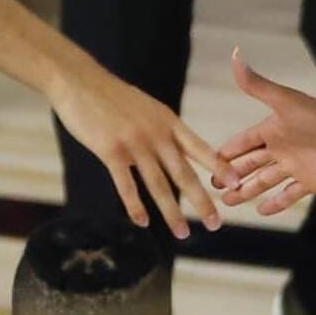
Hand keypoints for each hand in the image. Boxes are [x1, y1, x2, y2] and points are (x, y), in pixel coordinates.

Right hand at [49, 69, 240, 235]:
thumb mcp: (147, 108)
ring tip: (182, 234)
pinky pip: (126, 185)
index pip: (200, 148)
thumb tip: (176, 149)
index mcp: (168, 121)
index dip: (220, 167)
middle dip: (202, 201)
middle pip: (184, 173)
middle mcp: (156, 133)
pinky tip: (143, 223)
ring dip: (171, 212)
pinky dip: (135, 206)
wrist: (79, 80)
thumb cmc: (112, 96)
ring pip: (158, 184)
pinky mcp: (110, 151)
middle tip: (216, 224)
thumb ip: (163, 129)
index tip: (237, 184)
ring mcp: (134, 143)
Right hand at [217, 50, 315, 214]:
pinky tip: (261, 211)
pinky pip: (289, 194)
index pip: (244, 141)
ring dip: (247, 191)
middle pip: (251, 164)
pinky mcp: (311, 182)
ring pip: (265, 181)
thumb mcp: (284, 101)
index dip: (227, 151)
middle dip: (232, 174)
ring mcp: (296, 167)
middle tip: (213, 185)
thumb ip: (257, 85)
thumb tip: (235, 56)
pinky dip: (276, 203)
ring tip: (229, 202)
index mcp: (273, 130)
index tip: (208, 160)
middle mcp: (282, 149)